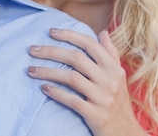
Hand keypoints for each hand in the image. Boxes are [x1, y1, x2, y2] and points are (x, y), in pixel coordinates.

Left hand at [28, 29, 146, 135]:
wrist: (126, 133)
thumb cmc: (118, 101)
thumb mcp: (118, 76)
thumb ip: (111, 54)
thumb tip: (103, 32)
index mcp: (113, 68)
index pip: (90, 44)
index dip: (69, 35)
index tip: (51, 32)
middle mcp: (109, 80)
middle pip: (76, 58)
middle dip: (51, 52)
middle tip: (32, 50)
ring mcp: (103, 98)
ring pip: (72, 78)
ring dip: (48, 72)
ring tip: (31, 70)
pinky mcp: (96, 115)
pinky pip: (72, 100)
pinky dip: (57, 93)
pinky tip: (44, 88)